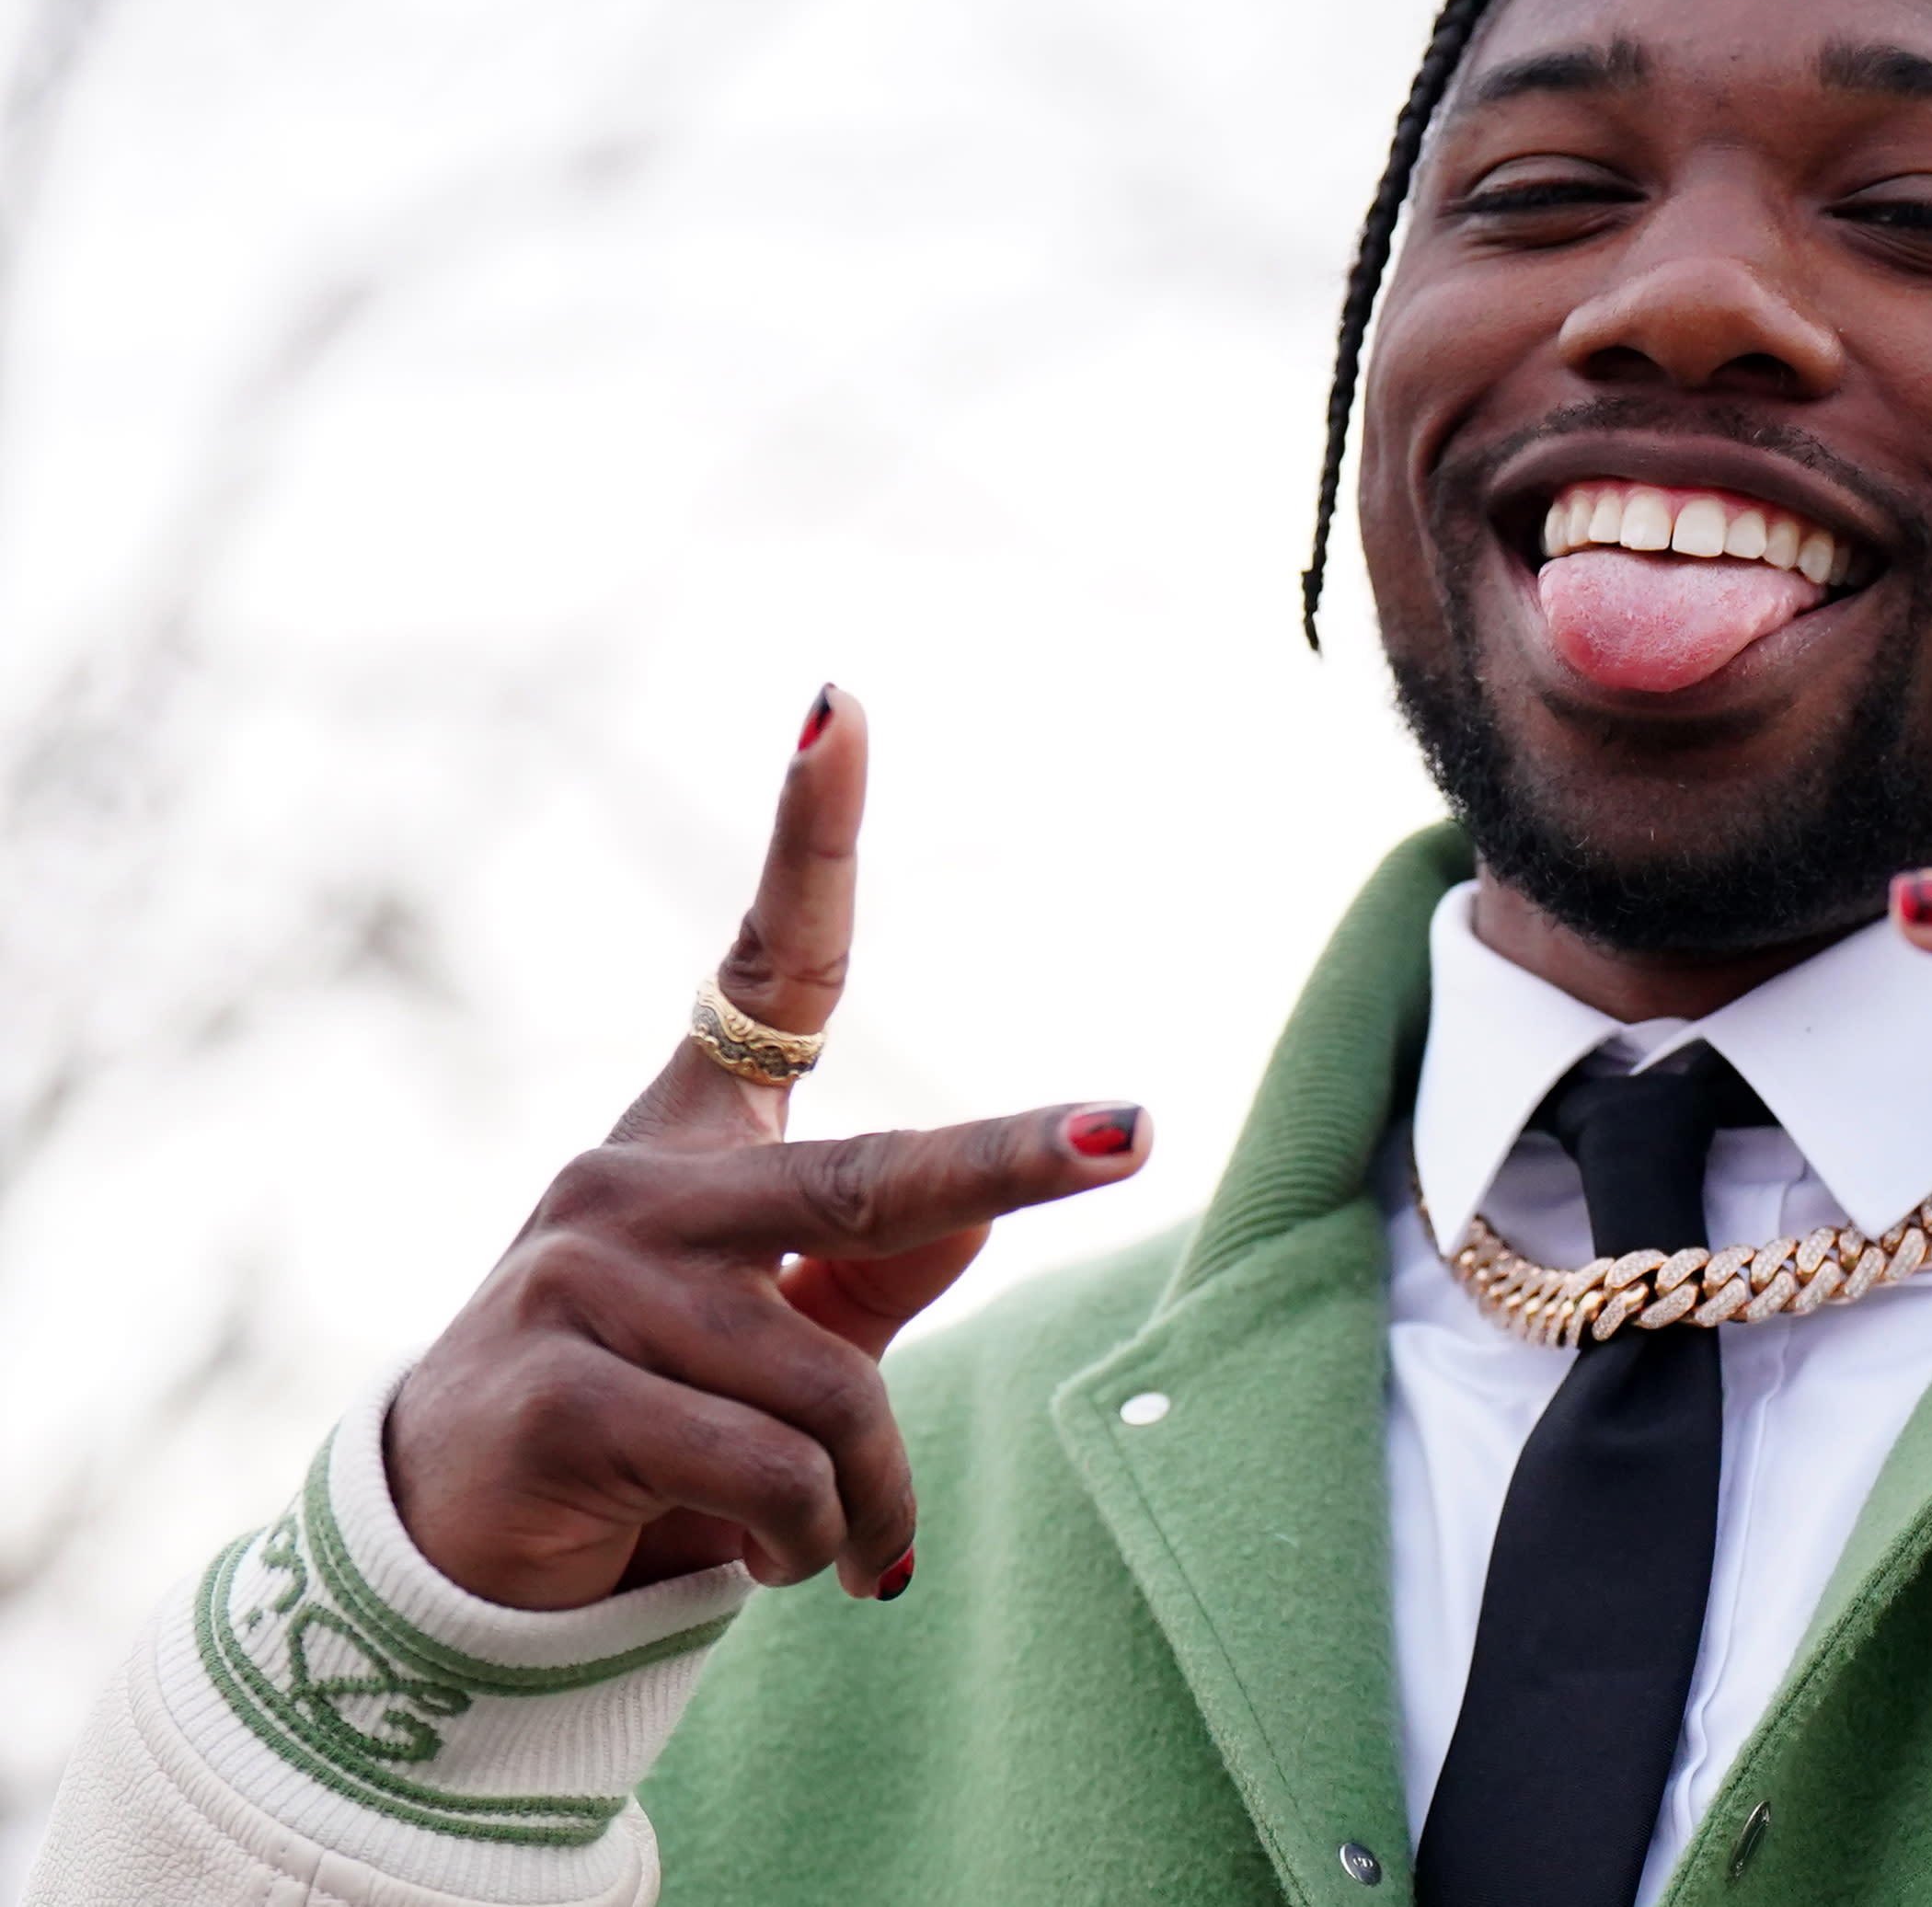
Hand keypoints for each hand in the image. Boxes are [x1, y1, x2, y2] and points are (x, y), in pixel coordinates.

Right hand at [386, 687, 1149, 1608]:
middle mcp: (630, 1184)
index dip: (808, 840)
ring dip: (871, 1502)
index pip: (767, 971)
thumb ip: (879, 1272)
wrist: (458, 1560)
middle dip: (1011, 1159)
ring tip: (839, 1551)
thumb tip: (984, 1206)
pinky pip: (773, 1474)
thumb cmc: (647, 1428)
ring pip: (834, 1389)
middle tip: (1126, 1137)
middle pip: (871, 1175)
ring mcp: (582, 1279)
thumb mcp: (775, 1339)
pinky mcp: (556, 1392)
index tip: (837, 709)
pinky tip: (773, 1568)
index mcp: (694, 1142)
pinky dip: (810, 1544)